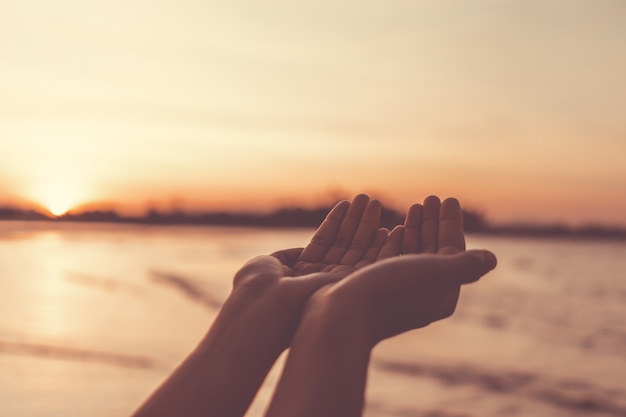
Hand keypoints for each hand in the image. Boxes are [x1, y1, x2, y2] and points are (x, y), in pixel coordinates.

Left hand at [227, 194, 386, 348]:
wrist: (266, 305)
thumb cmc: (259, 285)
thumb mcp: (269, 263)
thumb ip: (286, 256)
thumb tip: (299, 252)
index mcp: (305, 274)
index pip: (325, 243)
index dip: (337, 223)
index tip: (347, 204)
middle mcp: (324, 279)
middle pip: (344, 245)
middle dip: (356, 221)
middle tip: (368, 198)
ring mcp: (338, 284)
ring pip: (357, 251)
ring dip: (367, 226)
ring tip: (375, 202)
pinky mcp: (351, 289)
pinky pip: (369, 265)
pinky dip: (380, 248)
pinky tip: (387, 229)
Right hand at [307, 196, 495, 344]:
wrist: (339, 317)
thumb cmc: (389, 292)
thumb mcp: (432, 273)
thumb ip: (463, 265)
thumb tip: (492, 259)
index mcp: (439, 294)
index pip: (451, 253)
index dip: (450, 225)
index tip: (446, 199)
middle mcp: (418, 295)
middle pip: (431, 252)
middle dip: (432, 224)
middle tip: (429, 199)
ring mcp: (392, 292)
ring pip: (409, 255)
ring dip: (413, 229)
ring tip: (414, 207)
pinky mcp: (369, 288)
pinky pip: (386, 260)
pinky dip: (390, 241)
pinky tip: (388, 229)